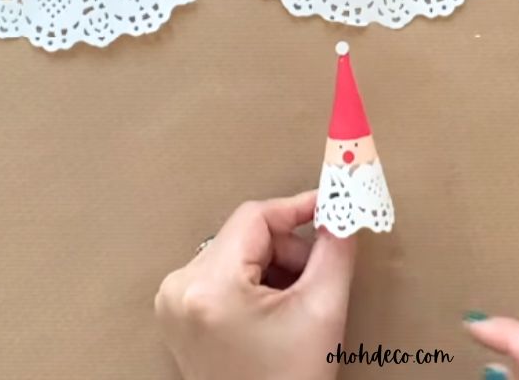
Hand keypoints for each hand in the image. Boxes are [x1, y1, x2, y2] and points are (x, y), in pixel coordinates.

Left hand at [155, 190, 355, 379]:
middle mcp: (180, 288)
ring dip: (276, 267)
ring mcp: (174, 301)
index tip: (332, 206)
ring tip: (294, 305)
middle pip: (248, 235)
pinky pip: (227, 272)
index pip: (257, 217)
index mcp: (209, 286)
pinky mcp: (180, 311)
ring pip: (240, 252)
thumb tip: (343, 209)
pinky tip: (273, 312)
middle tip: (317, 280)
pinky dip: (257, 281)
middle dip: (290, 251)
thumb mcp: (323, 310)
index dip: (298, 207)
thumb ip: (336, 250)